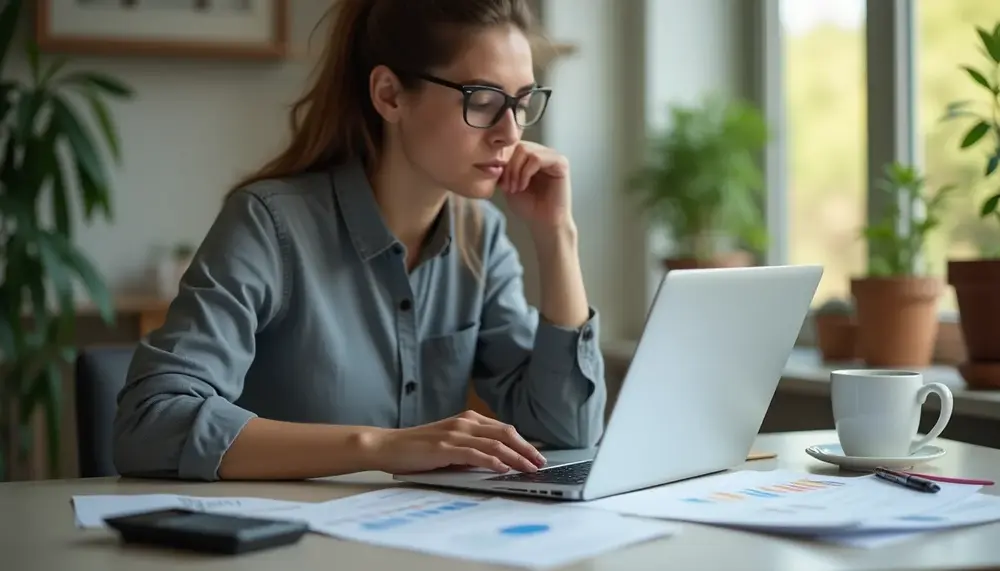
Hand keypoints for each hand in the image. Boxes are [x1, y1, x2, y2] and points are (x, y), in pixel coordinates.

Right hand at [367, 411, 546, 474]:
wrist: (387, 446)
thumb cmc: (418, 448)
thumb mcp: (450, 445)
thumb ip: (471, 449)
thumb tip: (497, 462)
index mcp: (468, 419)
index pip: (504, 429)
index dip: (523, 442)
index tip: (537, 455)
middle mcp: (465, 422)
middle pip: (505, 433)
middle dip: (526, 449)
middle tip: (541, 463)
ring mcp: (455, 433)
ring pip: (494, 443)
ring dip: (515, 457)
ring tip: (529, 468)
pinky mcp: (445, 447)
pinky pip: (475, 453)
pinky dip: (492, 461)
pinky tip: (504, 469)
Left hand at [498, 141, 572, 230]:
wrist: (543, 224)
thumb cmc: (528, 206)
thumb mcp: (508, 184)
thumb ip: (502, 168)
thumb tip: (492, 156)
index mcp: (531, 156)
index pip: (512, 145)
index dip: (502, 162)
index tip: (500, 184)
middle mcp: (543, 153)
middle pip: (518, 145)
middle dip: (508, 167)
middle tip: (507, 187)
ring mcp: (552, 157)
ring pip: (526, 150)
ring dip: (516, 171)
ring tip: (515, 188)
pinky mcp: (561, 163)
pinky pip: (537, 158)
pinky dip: (526, 172)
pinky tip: (524, 186)